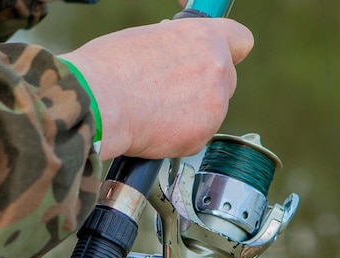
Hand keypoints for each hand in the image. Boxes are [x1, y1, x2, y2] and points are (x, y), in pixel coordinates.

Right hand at [59, 18, 252, 159]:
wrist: (98, 103)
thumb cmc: (110, 69)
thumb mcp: (148, 40)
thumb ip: (177, 48)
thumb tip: (178, 57)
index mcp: (204, 37)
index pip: (241, 40)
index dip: (228, 50)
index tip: (217, 57)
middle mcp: (217, 69)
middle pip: (226, 80)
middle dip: (205, 87)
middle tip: (171, 92)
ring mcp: (214, 105)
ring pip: (212, 111)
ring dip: (191, 114)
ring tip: (154, 111)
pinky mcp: (202, 136)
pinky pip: (197, 137)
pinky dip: (180, 137)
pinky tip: (153, 129)